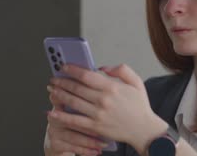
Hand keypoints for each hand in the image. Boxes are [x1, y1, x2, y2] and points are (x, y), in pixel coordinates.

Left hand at [47, 64, 168, 153]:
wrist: (144, 130)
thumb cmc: (140, 106)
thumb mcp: (136, 82)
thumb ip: (121, 70)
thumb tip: (103, 68)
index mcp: (112, 87)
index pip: (87, 75)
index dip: (73, 70)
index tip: (65, 66)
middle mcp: (103, 100)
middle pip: (76, 88)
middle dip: (62, 81)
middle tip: (54, 78)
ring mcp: (98, 115)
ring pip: (73, 102)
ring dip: (59, 94)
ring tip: (52, 89)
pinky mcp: (95, 127)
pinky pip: (75, 121)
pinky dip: (62, 116)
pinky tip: (52, 111)